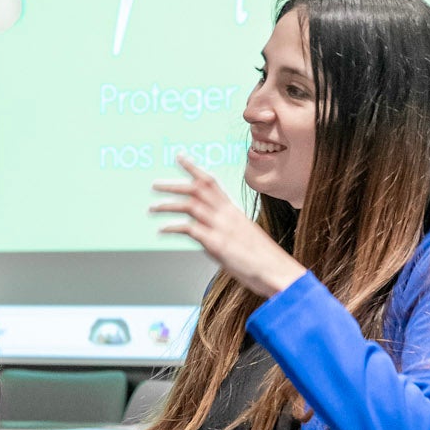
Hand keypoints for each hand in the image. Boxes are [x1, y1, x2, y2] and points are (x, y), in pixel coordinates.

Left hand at [150, 156, 303, 297]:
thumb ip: (224, 230)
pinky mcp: (217, 244)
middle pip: (197, 190)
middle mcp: (227, 215)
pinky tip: (162, 231)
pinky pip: (190, 229)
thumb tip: (208, 232)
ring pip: (190, 206)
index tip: (179, 158)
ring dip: (168, 205)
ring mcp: (221, 228)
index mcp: (233, 211)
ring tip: (152, 207)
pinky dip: (174, 228)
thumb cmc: (261, 259)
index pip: (211, 182)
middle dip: (174, 185)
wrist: (277, 271)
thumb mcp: (243, 237)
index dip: (194, 169)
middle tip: (155, 184)